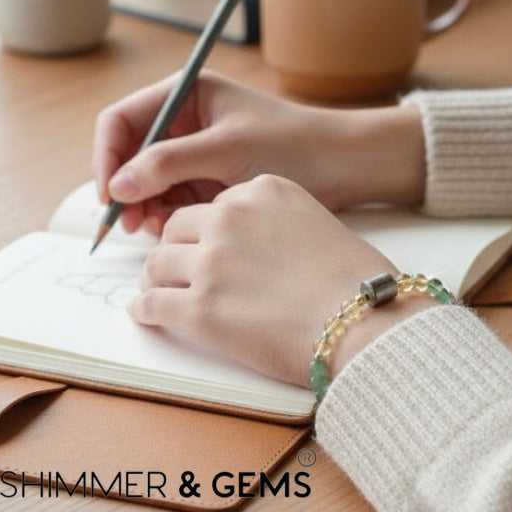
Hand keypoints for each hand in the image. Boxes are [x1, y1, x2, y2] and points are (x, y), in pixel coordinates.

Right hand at [92, 71, 424, 235]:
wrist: (345, 166)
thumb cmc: (292, 144)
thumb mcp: (227, 149)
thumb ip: (168, 163)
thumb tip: (118, 186)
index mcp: (187, 94)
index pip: (122, 120)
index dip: (107, 156)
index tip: (110, 194)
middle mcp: (186, 120)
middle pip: (129, 154)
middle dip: (126, 188)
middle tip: (131, 224)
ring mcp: (196, 152)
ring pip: (147, 182)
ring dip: (145, 206)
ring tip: (156, 231)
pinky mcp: (209, 180)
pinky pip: (172, 199)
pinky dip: (167, 215)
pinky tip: (173, 231)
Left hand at [128, 175, 431, 385]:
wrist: (366, 321)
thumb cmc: (357, 280)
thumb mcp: (317, 224)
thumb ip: (276, 225)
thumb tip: (253, 253)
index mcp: (263, 190)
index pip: (215, 204)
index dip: (207, 230)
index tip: (206, 245)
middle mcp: (231, 216)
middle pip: (178, 228)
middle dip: (176, 249)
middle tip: (175, 268)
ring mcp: (212, 262)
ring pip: (158, 263)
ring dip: (156, 278)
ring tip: (158, 291)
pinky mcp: (200, 308)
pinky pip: (152, 303)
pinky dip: (146, 310)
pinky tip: (147, 314)